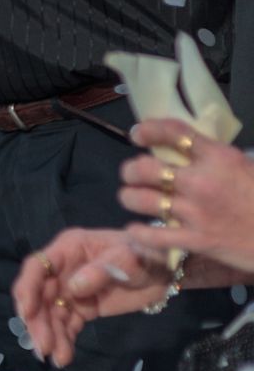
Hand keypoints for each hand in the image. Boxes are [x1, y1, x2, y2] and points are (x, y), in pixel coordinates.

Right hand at [13, 227, 173, 366]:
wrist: (168, 270)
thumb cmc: (148, 254)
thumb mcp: (128, 258)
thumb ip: (101, 271)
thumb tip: (73, 289)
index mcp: (68, 249)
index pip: (37, 267)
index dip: (28, 289)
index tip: (27, 313)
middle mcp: (63, 270)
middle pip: (40, 296)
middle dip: (38, 322)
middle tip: (44, 347)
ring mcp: (71, 290)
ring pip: (51, 314)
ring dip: (50, 335)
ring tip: (57, 357)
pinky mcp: (83, 308)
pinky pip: (67, 325)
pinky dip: (64, 340)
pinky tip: (65, 356)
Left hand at [119, 119, 253, 272]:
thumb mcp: (244, 166)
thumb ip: (214, 157)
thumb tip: (184, 149)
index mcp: (218, 157)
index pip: (174, 133)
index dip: (148, 130)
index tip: (137, 134)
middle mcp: (201, 181)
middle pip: (145, 168)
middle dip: (130, 170)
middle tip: (131, 174)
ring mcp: (196, 212)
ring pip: (141, 199)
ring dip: (129, 197)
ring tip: (131, 197)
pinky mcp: (196, 240)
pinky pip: (153, 236)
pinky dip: (138, 233)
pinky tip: (134, 229)